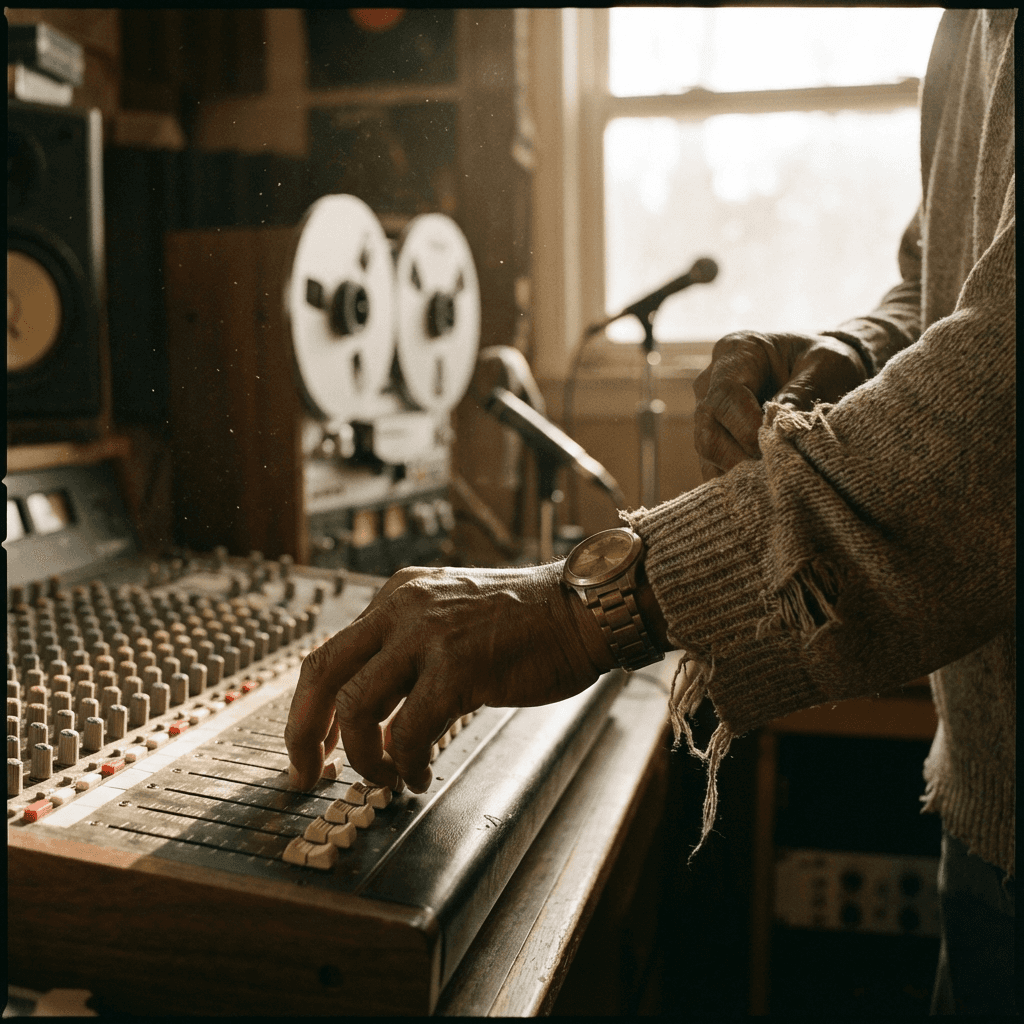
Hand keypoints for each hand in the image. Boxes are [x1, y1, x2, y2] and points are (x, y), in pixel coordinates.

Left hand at [284, 562, 615, 793]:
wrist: (580, 610)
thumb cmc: (525, 624)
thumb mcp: (449, 617)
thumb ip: (407, 652)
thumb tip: (370, 715)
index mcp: (397, 596)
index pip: (328, 653)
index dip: (308, 709)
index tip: (308, 747)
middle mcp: (402, 608)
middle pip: (322, 674)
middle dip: (304, 735)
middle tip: (307, 776)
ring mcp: (429, 635)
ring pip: (357, 707)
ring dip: (364, 758)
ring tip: (386, 779)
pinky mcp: (458, 666)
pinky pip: (408, 731)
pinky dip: (406, 764)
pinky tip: (421, 775)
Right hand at [692, 331, 866, 479]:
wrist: (820, 368)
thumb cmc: (822, 360)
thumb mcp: (825, 365)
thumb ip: (803, 392)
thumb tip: (780, 427)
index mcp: (735, 353)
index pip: (725, 395)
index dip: (746, 427)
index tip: (776, 445)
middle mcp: (711, 383)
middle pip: (706, 429)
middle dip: (738, 457)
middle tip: (775, 470)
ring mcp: (708, 413)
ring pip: (707, 453)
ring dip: (738, 472)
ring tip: (775, 478)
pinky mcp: (715, 439)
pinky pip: (714, 467)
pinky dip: (738, 480)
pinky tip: (766, 483)